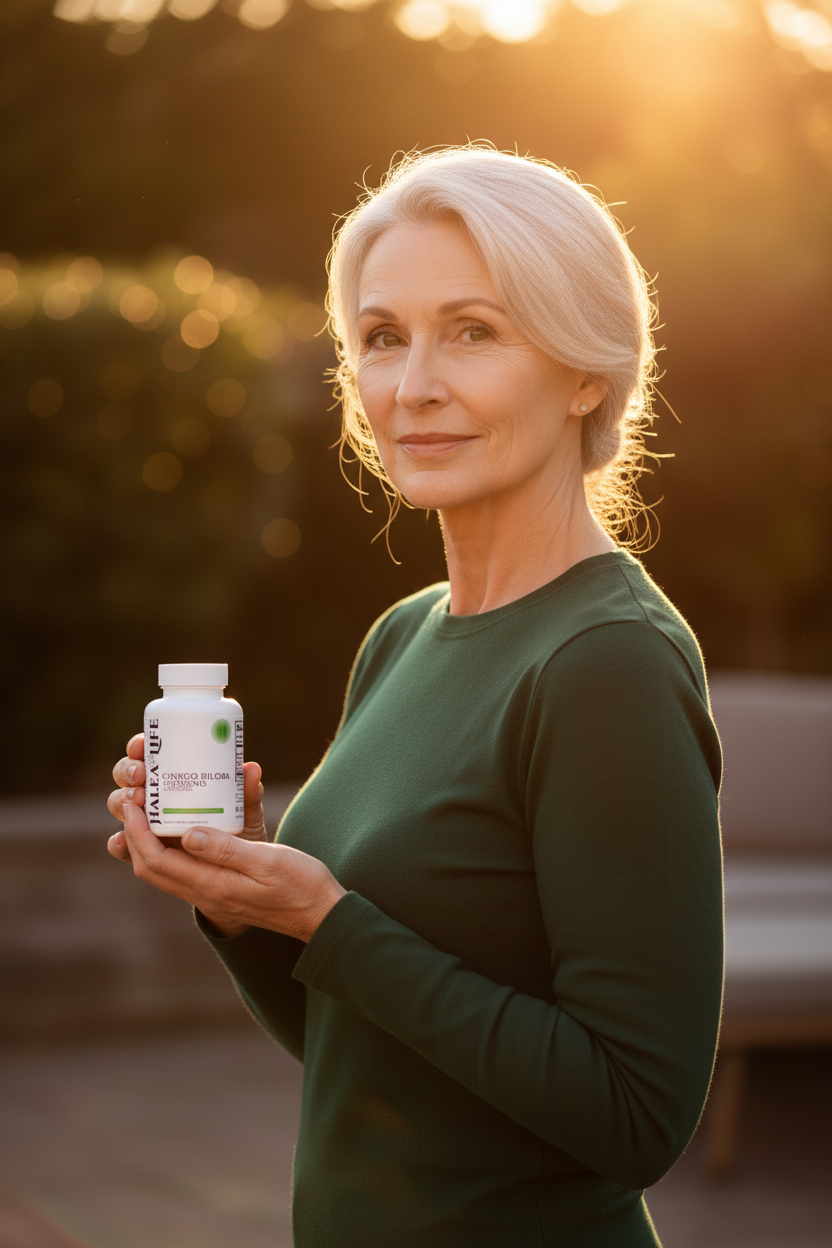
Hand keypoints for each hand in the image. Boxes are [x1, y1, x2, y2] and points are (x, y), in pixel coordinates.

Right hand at [107, 733, 267, 841]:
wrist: (240, 869)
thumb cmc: (240, 828)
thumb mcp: (246, 810)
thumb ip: (249, 793)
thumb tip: (251, 769)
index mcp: (174, 774)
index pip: (150, 753)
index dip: (141, 745)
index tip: (145, 744)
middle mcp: (156, 795)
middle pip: (127, 776)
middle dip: (127, 771)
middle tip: (141, 776)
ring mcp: (147, 823)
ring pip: (121, 805)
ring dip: (121, 801)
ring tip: (137, 801)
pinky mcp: (145, 850)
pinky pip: (123, 846)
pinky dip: (118, 842)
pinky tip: (121, 840)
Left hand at [110, 800, 345, 942]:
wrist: (321, 916)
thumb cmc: (301, 885)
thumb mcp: (267, 861)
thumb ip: (226, 850)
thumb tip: (187, 834)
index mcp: (214, 886)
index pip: (158, 860)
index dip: (138, 832)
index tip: (133, 803)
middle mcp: (206, 895)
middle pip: (152, 869)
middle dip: (134, 836)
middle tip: (133, 803)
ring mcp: (213, 896)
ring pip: (164, 873)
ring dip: (148, 845)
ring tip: (148, 813)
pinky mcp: (222, 892)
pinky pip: (182, 874)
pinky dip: (169, 852)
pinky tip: (179, 830)